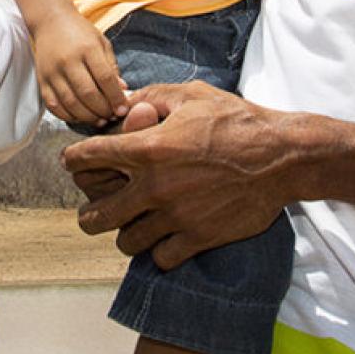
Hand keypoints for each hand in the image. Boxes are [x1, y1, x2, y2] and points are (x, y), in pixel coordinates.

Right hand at [33, 10, 128, 126]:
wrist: (50, 22)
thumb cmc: (80, 32)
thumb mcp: (102, 43)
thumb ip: (112, 67)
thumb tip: (123, 91)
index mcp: (87, 49)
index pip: (105, 78)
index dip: (116, 97)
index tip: (123, 109)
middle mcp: (68, 61)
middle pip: (88, 94)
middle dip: (103, 110)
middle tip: (112, 116)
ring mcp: (53, 72)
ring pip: (71, 103)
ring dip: (88, 117)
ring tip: (99, 120)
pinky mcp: (42, 81)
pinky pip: (54, 106)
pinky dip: (69, 116)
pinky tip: (80, 117)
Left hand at [61, 82, 292, 267]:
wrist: (281, 157)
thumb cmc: (237, 121)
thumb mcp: (191, 95)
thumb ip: (151, 97)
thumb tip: (122, 104)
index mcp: (149, 148)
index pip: (89, 157)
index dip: (74, 160)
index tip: (73, 163)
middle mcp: (155, 186)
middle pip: (97, 215)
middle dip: (89, 214)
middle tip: (93, 212)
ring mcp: (176, 216)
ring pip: (127, 242)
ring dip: (126, 234)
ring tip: (132, 226)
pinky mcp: (198, 237)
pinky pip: (161, 258)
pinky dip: (158, 252)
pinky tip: (164, 239)